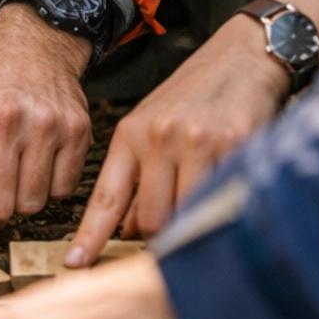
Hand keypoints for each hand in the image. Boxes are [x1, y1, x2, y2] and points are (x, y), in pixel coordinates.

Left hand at [71, 15, 288, 266]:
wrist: (243, 55)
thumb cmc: (197, 92)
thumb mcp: (153, 126)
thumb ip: (139, 177)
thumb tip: (127, 229)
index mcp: (132, 134)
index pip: (106, 198)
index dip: (91, 236)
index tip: (75, 263)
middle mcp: (160, 138)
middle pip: (149, 220)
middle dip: (158, 233)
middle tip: (172, 223)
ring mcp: (196, 143)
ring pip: (184, 214)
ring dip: (190, 220)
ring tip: (201, 199)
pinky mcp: (233, 147)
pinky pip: (219, 198)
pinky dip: (219, 203)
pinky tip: (224, 185)